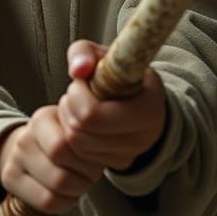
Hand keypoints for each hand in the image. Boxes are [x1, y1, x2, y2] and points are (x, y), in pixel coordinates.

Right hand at [0, 106, 104, 215]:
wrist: (27, 145)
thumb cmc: (60, 138)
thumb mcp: (73, 126)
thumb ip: (90, 131)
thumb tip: (114, 145)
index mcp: (42, 118)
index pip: (66, 146)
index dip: (88, 159)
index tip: (95, 158)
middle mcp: (24, 138)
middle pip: (61, 170)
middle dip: (85, 177)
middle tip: (90, 174)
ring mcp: (14, 160)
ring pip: (55, 189)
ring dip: (76, 190)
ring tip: (79, 182)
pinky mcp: (10, 180)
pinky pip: (46, 202)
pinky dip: (64, 203)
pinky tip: (67, 193)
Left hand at [56, 40, 166, 171]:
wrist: (141, 97)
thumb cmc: (120, 73)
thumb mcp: (103, 54)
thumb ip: (85, 52)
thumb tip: (77, 70)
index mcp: (148, 107)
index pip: (93, 114)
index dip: (77, 94)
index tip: (82, 80)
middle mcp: (144, 136)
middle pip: (81, 132)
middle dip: (69, 108)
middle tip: (76, 93)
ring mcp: (132, 153)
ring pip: (77, 145)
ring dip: (68, 121)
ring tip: (78, 105)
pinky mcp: (119, 163)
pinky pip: (81, 155)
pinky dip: (74, 136)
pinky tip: (83, 121)